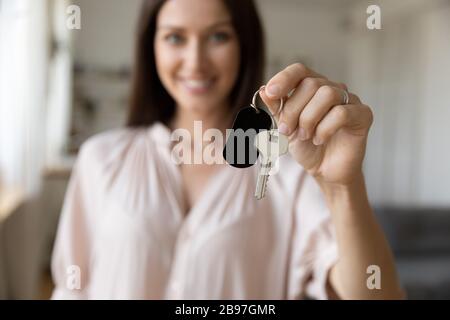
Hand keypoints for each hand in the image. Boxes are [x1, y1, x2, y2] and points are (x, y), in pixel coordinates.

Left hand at [260, 63, 373, 185]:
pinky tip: (320, 139)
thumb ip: (276, 108)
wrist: (325, 171)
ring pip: (327, 94)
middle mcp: (332, 89)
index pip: (299, 70)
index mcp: (312, 88)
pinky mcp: (363, 115)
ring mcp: (349, 100)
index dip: (284, 78)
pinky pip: (342, 113)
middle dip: (293, 109)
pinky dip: (325, 128)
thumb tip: (264, 90)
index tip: (271, 92)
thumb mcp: (285, 127)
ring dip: (309, 118)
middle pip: (311, 83)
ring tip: (304, 135)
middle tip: (287, 130)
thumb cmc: (308, 147)